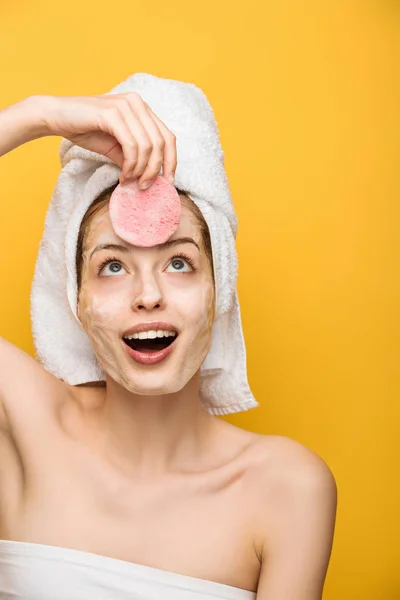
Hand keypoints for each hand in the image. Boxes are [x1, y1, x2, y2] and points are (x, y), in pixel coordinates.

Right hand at [40, 93, 176, 187]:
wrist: (56, 116)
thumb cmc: (86, 130)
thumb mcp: (116, 147)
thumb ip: (135, 158)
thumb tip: (151, 178)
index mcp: (142, 109)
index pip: (168, 137)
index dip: (171, 162)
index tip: (167, 183)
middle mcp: (137, 103)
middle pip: (161, 143)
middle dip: (155, 170)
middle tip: (144, 187)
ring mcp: (126, 106)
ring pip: (147, 146)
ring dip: (141, 169)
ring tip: (130, 181)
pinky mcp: (112, 113)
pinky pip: (131, 145)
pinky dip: (130, 164)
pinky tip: (123, 175)